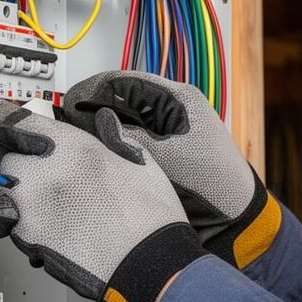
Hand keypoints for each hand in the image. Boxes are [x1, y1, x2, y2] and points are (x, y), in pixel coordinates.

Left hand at [0, 98, 204, 301]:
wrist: (148, 265)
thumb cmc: (148, 219)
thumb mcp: (140, 162)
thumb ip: (115, 139)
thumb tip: (106, 124)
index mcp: (71, 146)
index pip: (12, 121)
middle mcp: (44, 173)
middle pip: (5, 162)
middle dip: (19, 169)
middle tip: (45, 180)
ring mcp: (32, 208)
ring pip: (2, 197)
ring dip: (17, 201)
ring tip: (52, 212)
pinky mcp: (29, 239)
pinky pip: (12, 229)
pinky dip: (25, 230)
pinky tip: (54, 233)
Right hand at [62, 71, 281, 268]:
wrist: (232, 221)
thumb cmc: (217, 185)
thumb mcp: (168, 156)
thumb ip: (129, 137)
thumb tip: (93, 122)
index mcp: (178, 99)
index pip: (124, 80)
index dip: (93, 90)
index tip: (70, 105)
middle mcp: (168, 112)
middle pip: (118, 101)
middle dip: (92, 113)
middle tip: (68, 127)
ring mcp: (161, 134)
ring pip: (118, 124)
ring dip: (99, 132)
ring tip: (79, 144)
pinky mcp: (156, 156)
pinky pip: (124, 146)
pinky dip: (109, 150)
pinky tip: (96, 159)